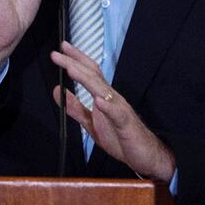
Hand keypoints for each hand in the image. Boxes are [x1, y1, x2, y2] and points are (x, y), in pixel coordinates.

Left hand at [51, 42, 175, 181]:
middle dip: (75, 63)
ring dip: (86, 78)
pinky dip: (108, 107)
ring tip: (71, 69)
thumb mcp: (91, 122)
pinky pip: (117, 114)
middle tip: (58, 53)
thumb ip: (75, 107)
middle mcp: (112, 98)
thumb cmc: (120, 137)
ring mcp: (120, 109)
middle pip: (92, 76)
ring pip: (102, 90)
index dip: (76, 59)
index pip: (89, 72)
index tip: (61, 48)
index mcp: (103, 97)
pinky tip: (98, 101)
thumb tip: (58, 90)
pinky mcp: (127, 125)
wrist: (146, 155)